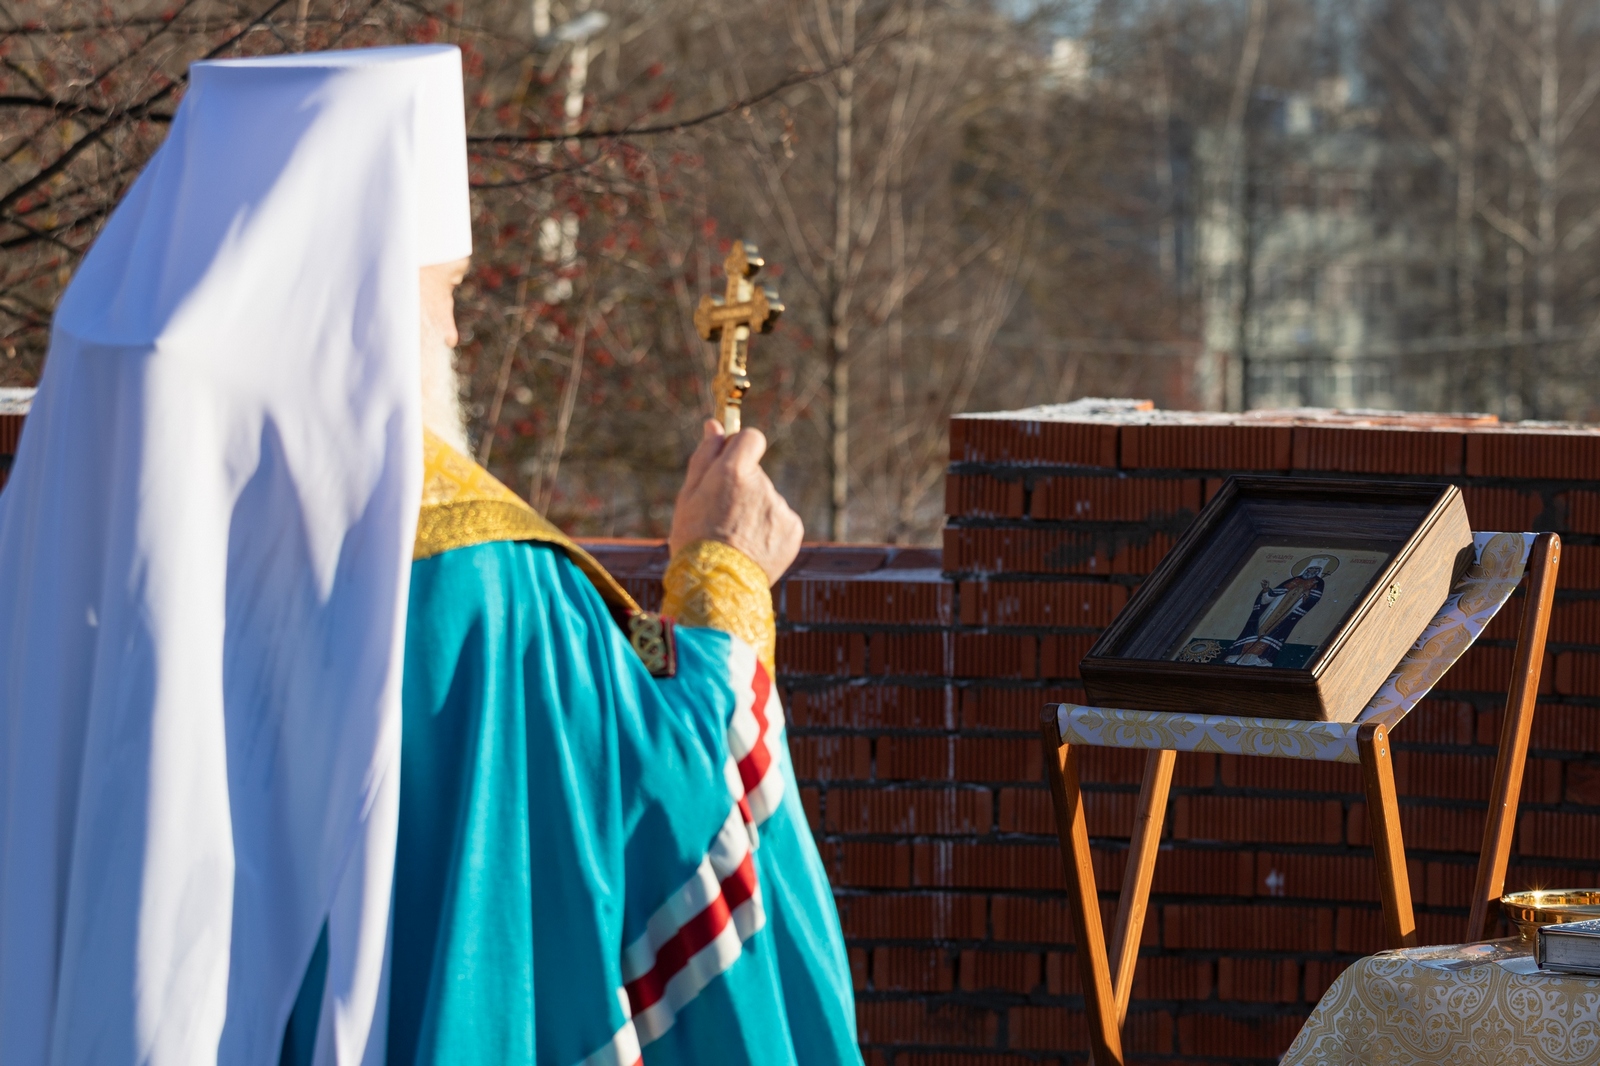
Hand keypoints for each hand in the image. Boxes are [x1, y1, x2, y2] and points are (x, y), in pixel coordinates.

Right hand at [669, 419, 803, 584]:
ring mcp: (780, 508)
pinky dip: (769, 532)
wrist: (716, 585)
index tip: (732, 462)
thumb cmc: (694, 538)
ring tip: (735, 539)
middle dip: (742, 490)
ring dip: (755, 513)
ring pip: (767, 501)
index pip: (751, 438)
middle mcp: (763, 485)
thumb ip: (705, 457)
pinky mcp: (794, 529)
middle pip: (756, 476)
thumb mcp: (689, 495)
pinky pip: (780, 521)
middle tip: (722, 518)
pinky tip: (752, 549)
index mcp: (734, 471)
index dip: (741, 449)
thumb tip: (715, 426)